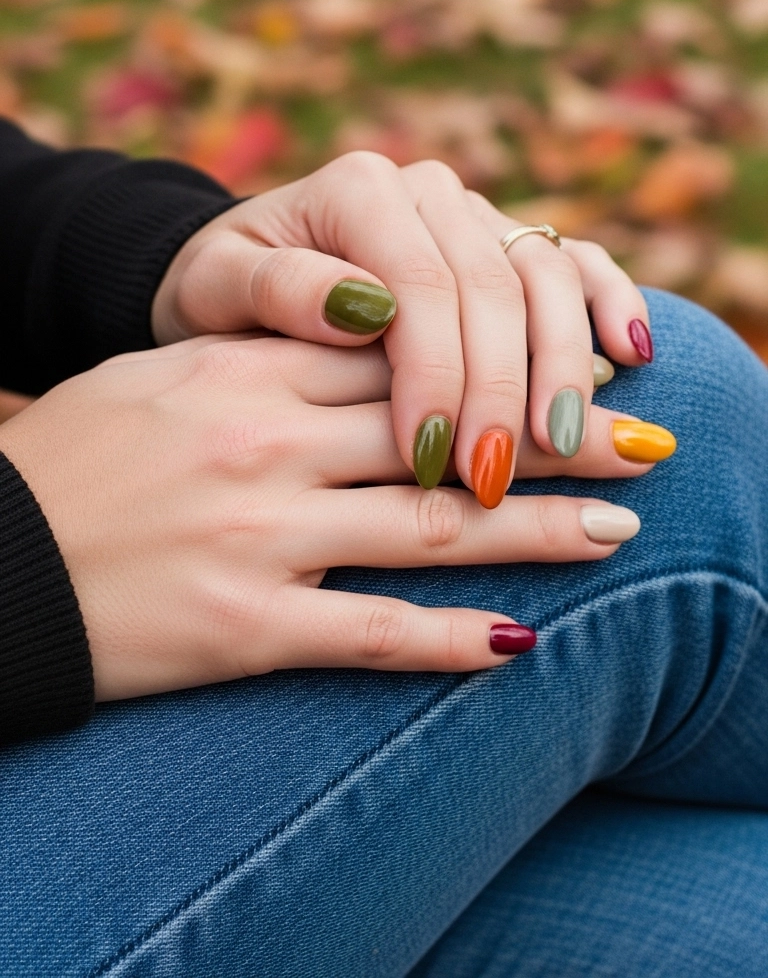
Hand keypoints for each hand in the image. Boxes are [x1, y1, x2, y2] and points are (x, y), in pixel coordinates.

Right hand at [0, 337, 648, 701]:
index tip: (564, 365)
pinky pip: (370, 632)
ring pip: (427, 526)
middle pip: (437, 429)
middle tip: (635, 443)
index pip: (398, 355)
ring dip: (534, 530)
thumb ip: (259, 358)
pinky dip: (451, 639)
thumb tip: (358, 342)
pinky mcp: (244, 626)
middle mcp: (265, 444)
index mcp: (244, 373)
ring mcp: (260, 535)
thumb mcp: (159, 375)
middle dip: (546, 435)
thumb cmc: (68, 457)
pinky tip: (518, 641)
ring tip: (616, 530)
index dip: (494, 359)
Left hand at [153, 153, 652, 503]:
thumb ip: (278, 290)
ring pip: (548, 276)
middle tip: (492, 480)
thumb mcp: (216, 291)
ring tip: (558, 446)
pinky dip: (609, 301)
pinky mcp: (507, 245)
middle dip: (499, 391)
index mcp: (360, 190)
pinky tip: (631, 355)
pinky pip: (576, 262)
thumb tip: (358, 306)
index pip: (421, 285)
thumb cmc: (222, 295)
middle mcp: (427, 190)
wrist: (240, 279)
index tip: (430, 461)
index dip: (436, 375)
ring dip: (562, 366)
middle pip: (494, 287)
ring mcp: (476, 214)